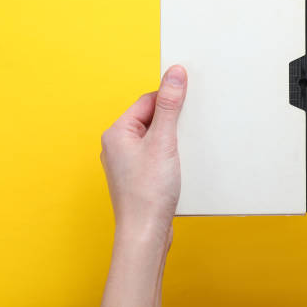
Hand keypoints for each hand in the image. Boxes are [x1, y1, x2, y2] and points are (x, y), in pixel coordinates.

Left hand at [100, 65, 186, 306]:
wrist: (146, 233)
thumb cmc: (148, 192)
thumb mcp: (164, 142)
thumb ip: (170, 105)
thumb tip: (175, 73)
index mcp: (117, 133)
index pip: (147, 101)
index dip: (169, 99)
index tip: (189, 100)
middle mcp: (117, 146)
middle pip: (151, 118)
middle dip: (173, 120)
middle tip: (188, 128)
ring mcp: (127, 163)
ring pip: (155, 137)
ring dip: (173, 138)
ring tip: (184, 149)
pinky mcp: (138, 177)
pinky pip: (156, 154)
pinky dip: (171, 154)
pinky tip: (181, 163)